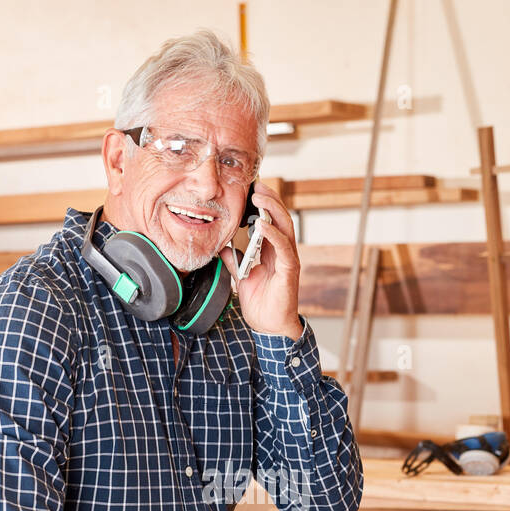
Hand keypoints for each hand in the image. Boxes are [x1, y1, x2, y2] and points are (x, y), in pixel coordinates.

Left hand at [220, 180, 302, 340]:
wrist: (268, 326)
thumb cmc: (260, 303)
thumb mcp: (240, 276)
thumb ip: (233, 259)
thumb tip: (221, 245)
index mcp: (273, 251)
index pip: (271, 221)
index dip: (263, 204)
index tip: (251, 188)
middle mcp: (283, 252)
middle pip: (280, 218)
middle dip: (270, 199)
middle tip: (257, 184)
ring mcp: (287, 260)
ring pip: (285, 227)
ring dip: (273, 209)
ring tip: (261, 196)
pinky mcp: (289, 270)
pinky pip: (283, 248)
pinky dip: (273, 234)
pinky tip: (262, 224)